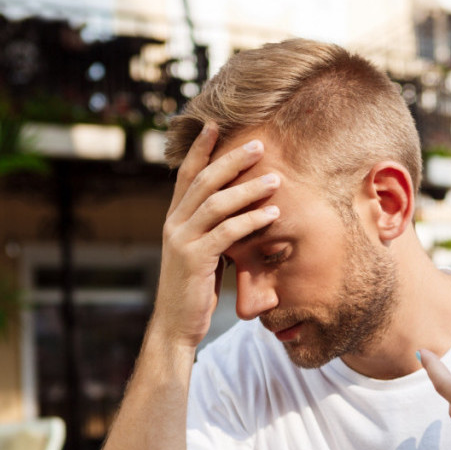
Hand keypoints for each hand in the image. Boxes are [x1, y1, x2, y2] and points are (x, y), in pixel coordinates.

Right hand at [152, 123, 281, 346]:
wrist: (176, 325)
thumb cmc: (194, 290)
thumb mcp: (202, 253)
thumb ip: (211, 230)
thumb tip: (236, 210)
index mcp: (174, 219)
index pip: (185, 175)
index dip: (199, 148)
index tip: (214, 124)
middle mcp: (173, 224)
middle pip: (203, 181)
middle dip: (232, 160)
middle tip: (259, 145)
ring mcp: (181, 241)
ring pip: (216, 203)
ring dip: (249, 189)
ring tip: (277, 180)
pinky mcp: (194, 259)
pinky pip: (226, 233)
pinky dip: (251, 221)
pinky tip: (272, 215)